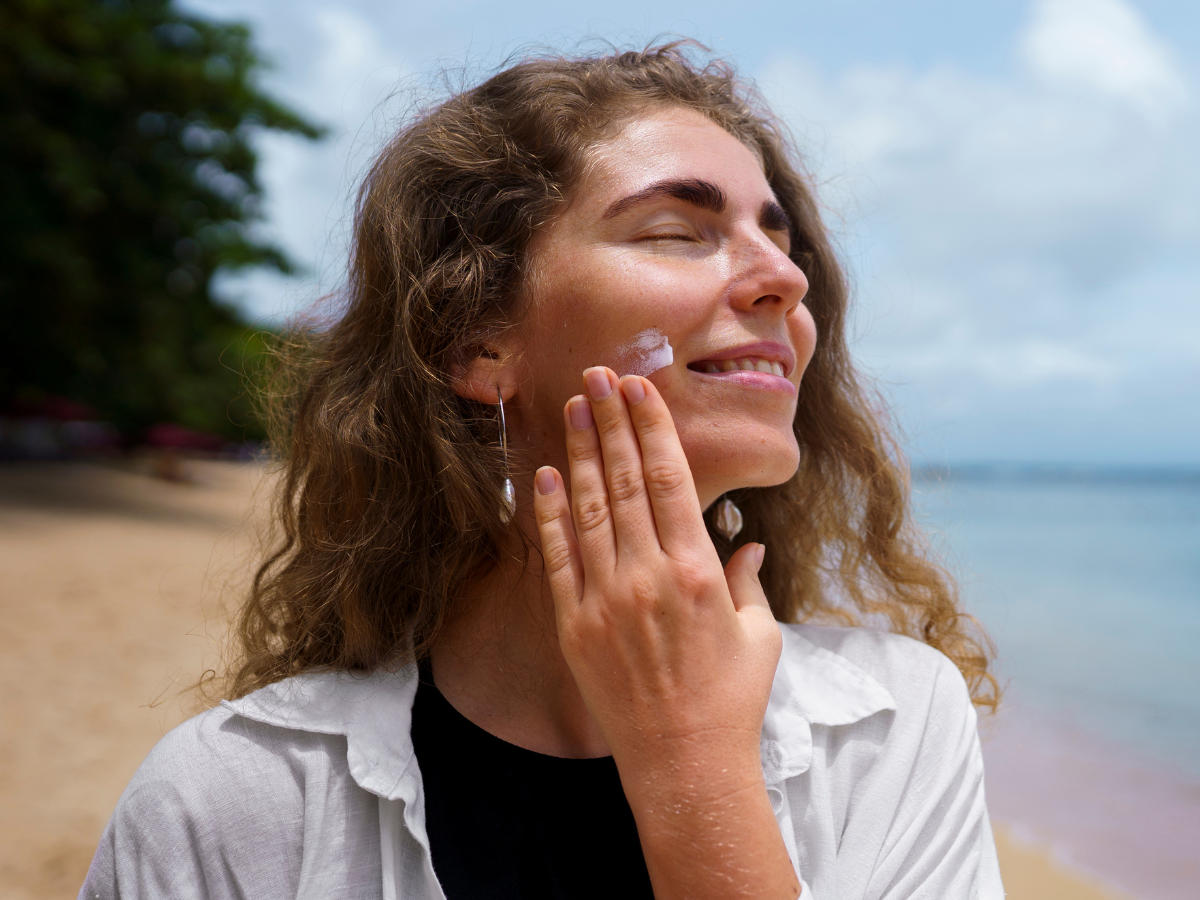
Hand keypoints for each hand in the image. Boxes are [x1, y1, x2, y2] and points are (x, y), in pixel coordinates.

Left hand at [533, 366, 797, 899]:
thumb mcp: (759, 635)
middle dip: (611, 421)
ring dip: (581, 452)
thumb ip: (748, 579)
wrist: (684, 765)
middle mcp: (648, 576)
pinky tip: (544, 475)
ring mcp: (605, 600)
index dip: (652, 427)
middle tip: (597, 375)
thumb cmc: (731, 701)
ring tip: (573, 406)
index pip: (669, 479)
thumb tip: (748, 541)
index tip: (639, 388)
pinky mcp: (574, 625)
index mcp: (698, 571)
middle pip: (624, 480)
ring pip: (588, 508)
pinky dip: (548, 513)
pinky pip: (556, 557)